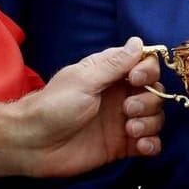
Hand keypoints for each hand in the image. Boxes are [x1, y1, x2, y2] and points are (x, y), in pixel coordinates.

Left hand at [11, 38, 163, 177]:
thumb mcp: (83, 80)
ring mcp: (122, 121)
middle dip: (148, 100)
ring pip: (155, 117)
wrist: (33, 144)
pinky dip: (152, 144)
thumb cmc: (52, 106)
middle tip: (127, 109)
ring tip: (130, 129)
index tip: (135, 79)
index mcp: (110, 75)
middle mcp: (119, 96)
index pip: (145, 65)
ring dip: (150, 122)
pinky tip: (141, 146)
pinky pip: (150, 143)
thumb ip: (113, 64)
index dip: (147, 71)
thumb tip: (138, 42)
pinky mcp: (122, 146)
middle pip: (155, 92)